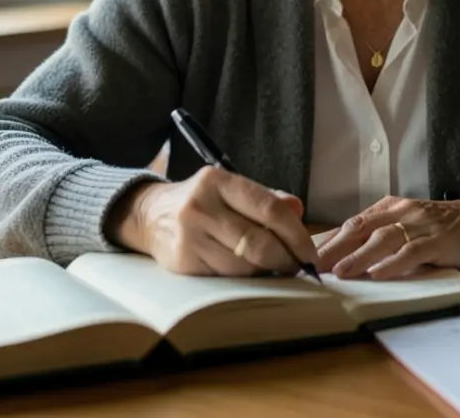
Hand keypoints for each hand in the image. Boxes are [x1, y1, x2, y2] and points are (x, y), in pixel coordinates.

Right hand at [106, 167, 316, 276]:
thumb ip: (267, 199)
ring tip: (270, 266)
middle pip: (258, 242)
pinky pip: (225, 277)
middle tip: (297, 266)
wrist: (151, 215)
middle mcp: (201, 206)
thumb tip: (298, 210)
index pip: (268, 208)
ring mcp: (189, 236)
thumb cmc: (203, 202)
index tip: (308, 252)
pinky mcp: (182, 262)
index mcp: (218, 181)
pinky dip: (243, 279)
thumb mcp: (231, 190)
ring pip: (243, 265)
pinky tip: (246, 271)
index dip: (295, 234)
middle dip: (285, 259)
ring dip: (264, 270)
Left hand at [315, 196, 459, 279]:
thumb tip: (342, 254)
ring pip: (383, 239)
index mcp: (390, 207)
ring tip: (339, 272)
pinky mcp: (439, 240)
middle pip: (361, 229)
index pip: (353, 223)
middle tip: (312, 266)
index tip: (305, 254)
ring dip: (359, 256)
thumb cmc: (441, 227)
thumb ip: (380, 236)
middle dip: (335, 248)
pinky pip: (412, 252)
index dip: (329, 239)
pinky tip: (378, 273)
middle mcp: (402, 212)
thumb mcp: (407, 225)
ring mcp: (420, 225)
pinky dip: (394, 263)